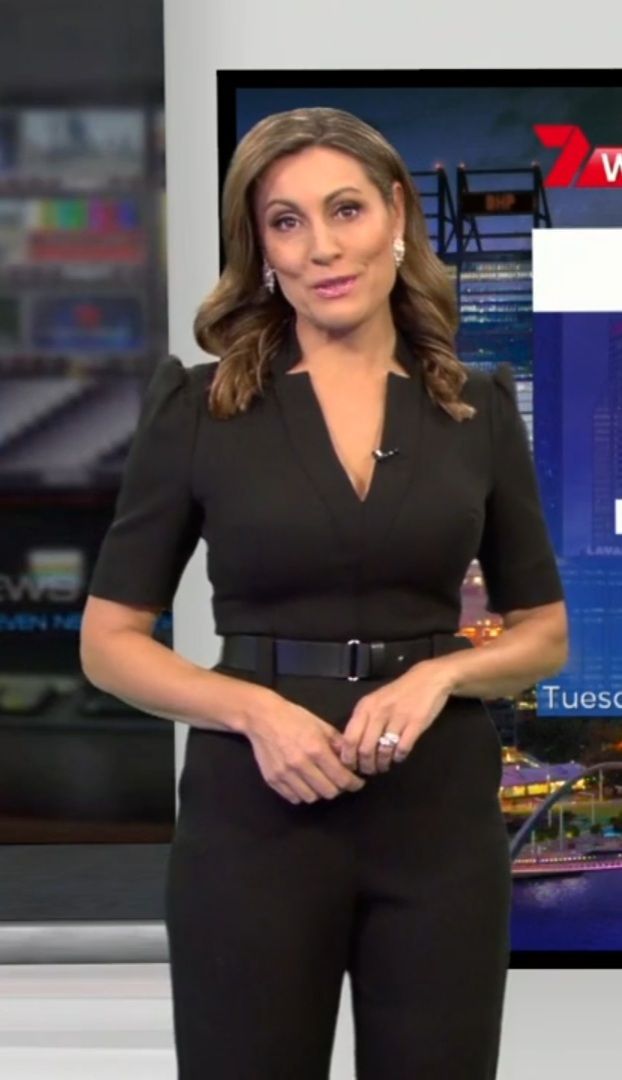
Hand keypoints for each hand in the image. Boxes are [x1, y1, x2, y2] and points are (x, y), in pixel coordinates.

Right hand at [246, 696, 366, 803]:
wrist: (262, 717)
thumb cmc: (294, 717)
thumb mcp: (320, 724)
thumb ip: (338, 743)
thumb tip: (351, 760)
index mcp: (315, 749)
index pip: (341, 778)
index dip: (353, 784)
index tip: (357, 783)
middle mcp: (300, 764)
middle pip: (328, 792)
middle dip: (338, 788)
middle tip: (338, 781)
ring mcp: (285, 774)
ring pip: (311, 798)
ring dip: (319, 792)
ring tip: (320, 781)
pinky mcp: (273, 780)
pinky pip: (293, 798)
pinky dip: (302, 793)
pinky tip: (304, 783)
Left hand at [338, 659, 454, 774]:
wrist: (428, 679)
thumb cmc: (398, 693)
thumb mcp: (375, 701)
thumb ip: (363, 720)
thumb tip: (349, 747)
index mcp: (365, 707)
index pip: (349, 738)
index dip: (348, 757)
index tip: (351, 766)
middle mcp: (378, 712)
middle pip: (365, 749)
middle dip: (365, 765)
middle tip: (369, 770)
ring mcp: (398, 717)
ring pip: (383, 751)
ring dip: (382, 764)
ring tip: (383, 766)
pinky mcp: (416, 723)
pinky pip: (402, 748)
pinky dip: (398, 758)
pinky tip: (398, 757)